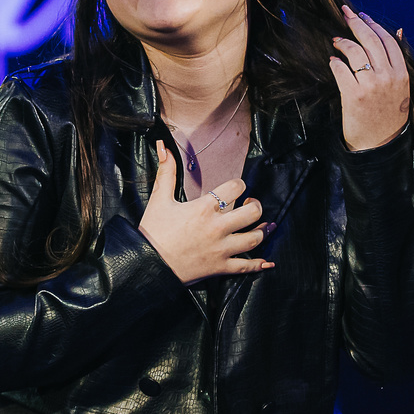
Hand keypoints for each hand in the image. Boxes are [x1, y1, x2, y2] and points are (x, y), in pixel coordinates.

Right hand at [137, 141, 275, 284]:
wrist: (147, 264)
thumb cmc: (153, 232)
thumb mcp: (159, 199)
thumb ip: (166, 172)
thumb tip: (163, 147)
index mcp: (204, 208)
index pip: (235, 188)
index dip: (239, 185)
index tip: (236, 188)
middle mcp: (217, 227)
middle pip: (251, 213)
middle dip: (255, 207)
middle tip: (251, 205)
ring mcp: (221, 249)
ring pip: (253, 239)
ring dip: (261, 231)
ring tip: (260, 227)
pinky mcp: (220, 267)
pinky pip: (245, 266)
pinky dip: (258, 265)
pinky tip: (266, 262)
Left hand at [329, 5, 410, 150]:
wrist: (379, 145)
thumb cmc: (389, 116)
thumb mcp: (401, 87)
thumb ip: (397, 61)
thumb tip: (398, 30)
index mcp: (402, 74)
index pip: (388, 40)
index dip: (373, 24)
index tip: (362, 16)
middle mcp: (388, 77)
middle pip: (370, 40)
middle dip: (356, 23)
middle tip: (344, 14)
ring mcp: (371, 86)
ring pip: (355, 52)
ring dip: (343, 42)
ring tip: (336, 41)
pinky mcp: (354, 95)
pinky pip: (341, 70)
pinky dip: (335, 63)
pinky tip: (333, 61)